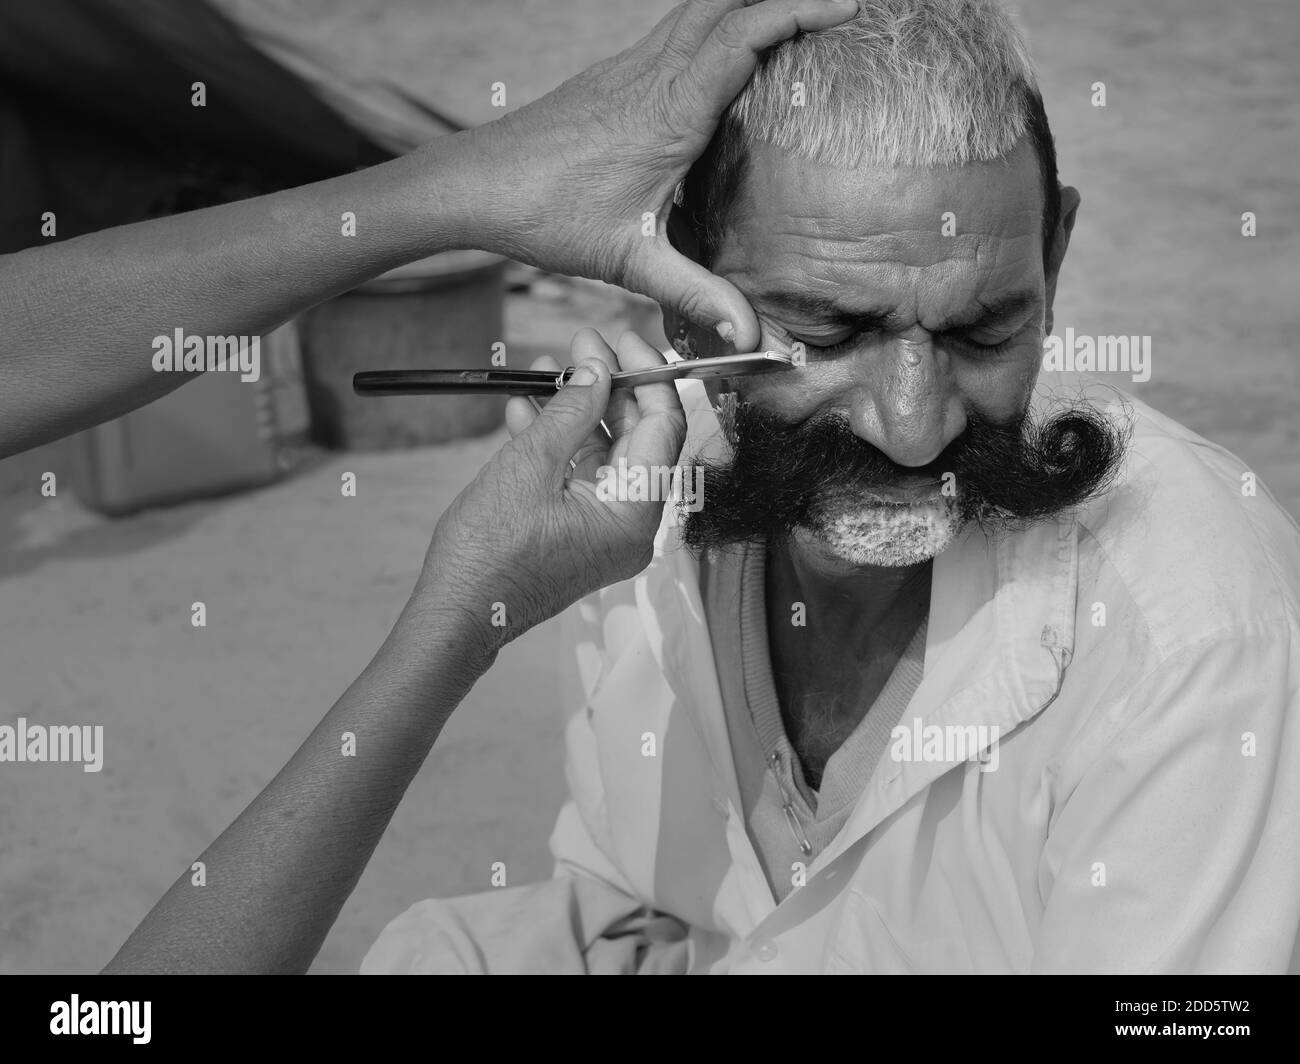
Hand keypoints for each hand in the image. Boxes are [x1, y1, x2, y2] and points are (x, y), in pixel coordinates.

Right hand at [414, 330, 686, 650]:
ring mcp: (605, 531)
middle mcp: (631, 525)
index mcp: (634, 514)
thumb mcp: (529, 465)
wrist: (455, 616)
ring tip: (546, 368)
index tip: (620, 338)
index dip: (646, 375)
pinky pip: (580, 476)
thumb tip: (596, 368)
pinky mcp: (578, 533)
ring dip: (576, 409)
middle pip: (638, 437)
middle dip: (608, 386)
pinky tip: (527, 407)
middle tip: (581, 343)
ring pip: (605, 452)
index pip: (665, 427)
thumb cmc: (488, 556)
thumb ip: (570, 411)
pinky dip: (558, 442)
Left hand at [463, 0, 858, 352]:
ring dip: (742, 2)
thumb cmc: (546, 214)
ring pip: (694, 7)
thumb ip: (694, 292)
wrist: (476, 186)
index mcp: (669, 110)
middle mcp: (651, 75)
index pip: (743, 34)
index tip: (845, 7)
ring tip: (787, 17)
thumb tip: (748, 334)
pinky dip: (710, 25)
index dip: (798, 10)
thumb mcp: (629, 260)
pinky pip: (671, 31)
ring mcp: (627, 68)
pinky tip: (721, 57)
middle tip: (829, 3)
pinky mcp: (610, 77)